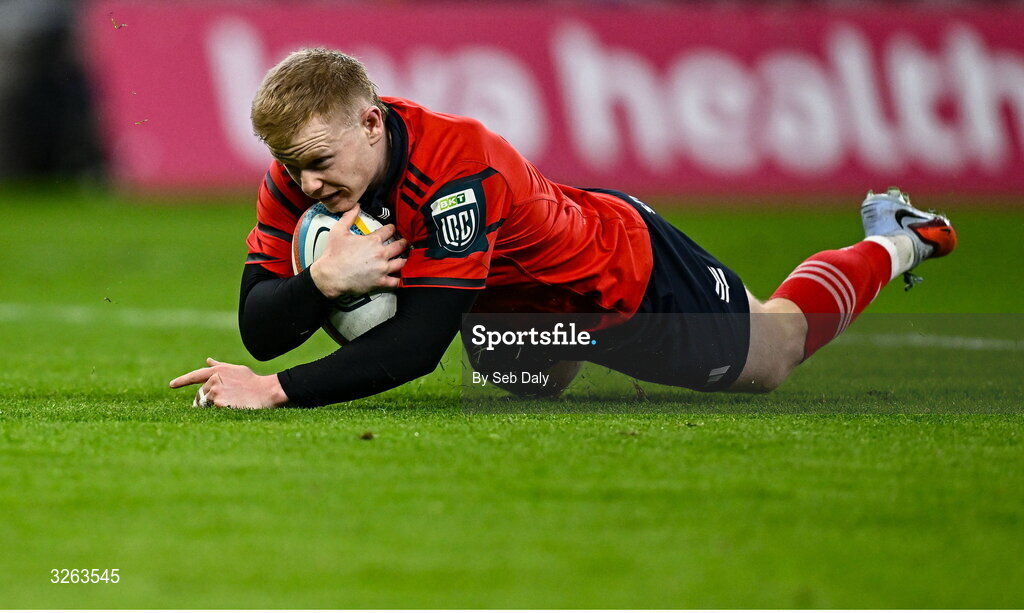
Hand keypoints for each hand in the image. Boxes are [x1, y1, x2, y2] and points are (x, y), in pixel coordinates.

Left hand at [169, 358, 288, 408]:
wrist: (265, 391)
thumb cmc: (252, 381)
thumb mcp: (235, 370)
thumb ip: (219, 366)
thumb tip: (208, 361)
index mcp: (216, 371)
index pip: (194, 376)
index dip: (181, 381)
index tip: (171, 385)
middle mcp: (213, 380)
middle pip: (202, 393)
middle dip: (209, 398)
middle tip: (226, 398)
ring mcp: (216, 392)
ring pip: (207, 403)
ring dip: (215, 404)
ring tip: (231, 401)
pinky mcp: (219, 403)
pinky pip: (214, 410)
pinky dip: (220, 409)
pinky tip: (233, 405)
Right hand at [310, 205, 407, 298]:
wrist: (330, 275)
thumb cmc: (334, 254)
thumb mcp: (338, 231)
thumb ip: (349, 216)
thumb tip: (356, 205)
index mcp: (373, 241)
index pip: (389, 230)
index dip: (392, 228)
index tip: (393, 229)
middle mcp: (381, 254)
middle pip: (400, 246)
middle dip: (403, 243)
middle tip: (405, 242)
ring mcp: (382, 268)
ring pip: (401, 263)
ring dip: (404, 259)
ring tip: (404, 258)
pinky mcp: (380, 282)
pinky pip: (396, 281)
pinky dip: (399, 279)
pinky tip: (400, 276)